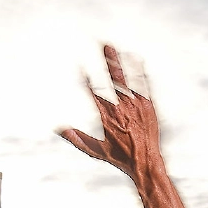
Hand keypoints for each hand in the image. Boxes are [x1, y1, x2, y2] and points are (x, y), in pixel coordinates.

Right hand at [57, 45, 161, 179]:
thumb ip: (77, 139)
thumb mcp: (95, 151)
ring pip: (125, 79)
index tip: (79, 67)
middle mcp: (120, 108)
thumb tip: (58, 129)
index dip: (85, 78)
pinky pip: (143, 85)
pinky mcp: (148, 106)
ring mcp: (136, 105)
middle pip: (109, 79)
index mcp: (106, 116)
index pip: (92, 92)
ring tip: (111, 47)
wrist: (146, 163)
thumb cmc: (121, 158)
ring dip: (117, 62)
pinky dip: (139, 71)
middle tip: (99, 44)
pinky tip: (135, 58)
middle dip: (103, 61)